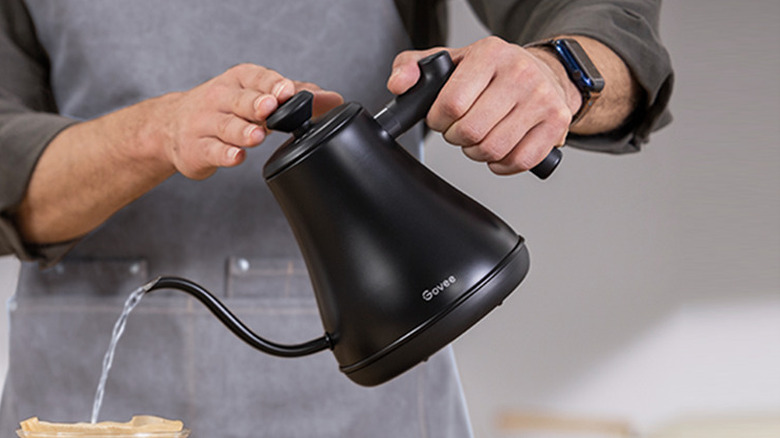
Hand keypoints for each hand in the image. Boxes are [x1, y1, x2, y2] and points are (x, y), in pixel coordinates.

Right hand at [149, 64, 342, 178]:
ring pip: (227, 126)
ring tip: (258, 136)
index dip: (271, 83)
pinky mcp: (197, 148)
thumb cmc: (225, 108)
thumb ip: (294, 96)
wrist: (171, 126)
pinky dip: (225, 154)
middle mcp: (220, 98)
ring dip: (243, 131)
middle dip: (257, 103)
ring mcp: (206, 123)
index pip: (255, 77)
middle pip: (240, 100)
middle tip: (271, 107)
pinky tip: (237, 156)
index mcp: (238, 80)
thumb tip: (334, 99)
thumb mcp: (256, 94)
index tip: (286, 90)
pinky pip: (212, 151)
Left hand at [387, 37, 579, 174]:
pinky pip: (519, 161)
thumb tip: (398, 85)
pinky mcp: (556, 124)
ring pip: (493, 149)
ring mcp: (542, 99)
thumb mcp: (450, 60)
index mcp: (490, 53)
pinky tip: (498, 149)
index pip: (452, 104)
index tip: (440, 119)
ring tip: (478, 138)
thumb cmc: (492, 71)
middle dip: (456, 138)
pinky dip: (501, 164)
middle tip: (459, 130)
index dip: (438, 121)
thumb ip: (411, 67)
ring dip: (476, 152)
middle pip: (471, 131)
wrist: (543, 72)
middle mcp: (520, 73)